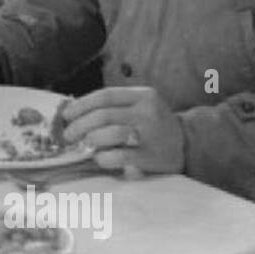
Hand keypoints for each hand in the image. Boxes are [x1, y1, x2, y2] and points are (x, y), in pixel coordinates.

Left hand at [60, 86, 184, 175]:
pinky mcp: (150, 156)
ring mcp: (150, 134)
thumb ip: (113, 107)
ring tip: (84, 145)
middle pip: (103, 115)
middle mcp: (148, 112)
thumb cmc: (153, 124)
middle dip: (79, 125)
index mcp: (143, 95)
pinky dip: (103, 157)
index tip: (66, 115)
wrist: (187, 144)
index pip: (105, 96)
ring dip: (90, 139)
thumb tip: (73, 113)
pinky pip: (119, 156)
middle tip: (68, 135)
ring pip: (110, 133)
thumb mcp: (140, 106)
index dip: (81, 105)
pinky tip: (100, 158)